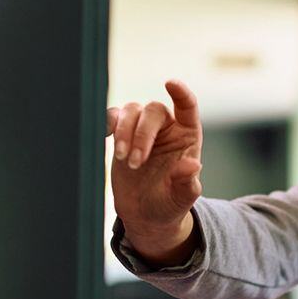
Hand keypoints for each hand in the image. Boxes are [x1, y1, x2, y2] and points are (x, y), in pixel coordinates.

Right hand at [107, 79, 203, 256]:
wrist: (146, 215)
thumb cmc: (169, 204)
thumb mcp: (182, 198)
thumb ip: (187, 182)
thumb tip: (193, 165)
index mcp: (187, 136)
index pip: (187, 107)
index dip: (181, 93)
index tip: (170, 83)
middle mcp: (167, 128)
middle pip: (153, 110)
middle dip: (142, 134)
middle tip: (135, 163)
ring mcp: (142, 129)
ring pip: (131, 111)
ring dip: (124, 132)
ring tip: (124, 160)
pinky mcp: (121, 135)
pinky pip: (112, 116)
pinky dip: (107, 123)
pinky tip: (104, 137)